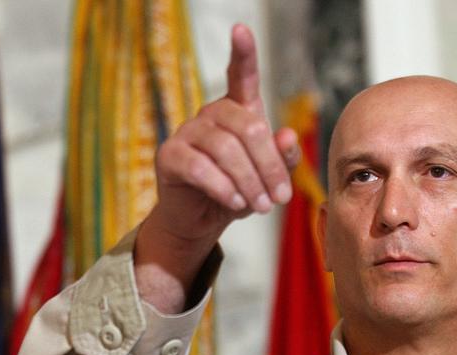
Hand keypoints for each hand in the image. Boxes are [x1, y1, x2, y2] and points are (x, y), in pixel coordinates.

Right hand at [135, 24, 300, 312]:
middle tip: (279, 198)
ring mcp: (187, 133)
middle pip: (247, 128)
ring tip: (260, 206)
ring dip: (249, 182)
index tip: (241, 29)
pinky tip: (235, 204)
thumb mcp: (267, 179)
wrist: (200, 221)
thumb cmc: (237, 192)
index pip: (241, 75)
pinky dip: (223, 188)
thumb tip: (287, 136)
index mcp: (237, 110)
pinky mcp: (169, 156)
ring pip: (225, 149)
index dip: (242, 52)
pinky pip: (200, 167)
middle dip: (269, 166)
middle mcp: (210, 114)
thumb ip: (282, 159)